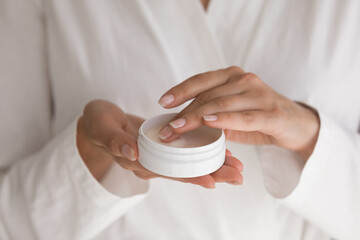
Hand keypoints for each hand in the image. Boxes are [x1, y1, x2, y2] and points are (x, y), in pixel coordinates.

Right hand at [77, 99, 242, 187]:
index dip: (190, 177)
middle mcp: (152, 162)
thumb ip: (115, 141)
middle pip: (185, 172)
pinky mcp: (165, 146)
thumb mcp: (102, 128)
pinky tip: (221, 150)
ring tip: (237, 167)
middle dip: (212, 174)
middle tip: (238, 176)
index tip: (213, 181)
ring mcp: (159, 155)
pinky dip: (203, 152)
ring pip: (189, 164)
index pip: (168, 173)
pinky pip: (186, 152)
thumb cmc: (98, 124)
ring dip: (213, 165)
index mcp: (139, 161)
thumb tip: (132, 152)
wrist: (98, 121)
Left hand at [158, 66, 319, 159]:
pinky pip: (244, 116)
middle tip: (166, 129)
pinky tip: (209, 123)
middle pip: (208, 95)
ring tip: (178, 129)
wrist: (296, 124)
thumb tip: (181, 124)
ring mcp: (259, 95)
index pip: (201, 80)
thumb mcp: (232, 112)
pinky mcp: (271, 113)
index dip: (180, 90)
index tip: (162, 102)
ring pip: (221, 105)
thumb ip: (212, 113)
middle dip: (183, 113)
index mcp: (233, 76)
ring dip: (196, 118)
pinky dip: (225, 120)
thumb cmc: (259, 117)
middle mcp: (245, 80)